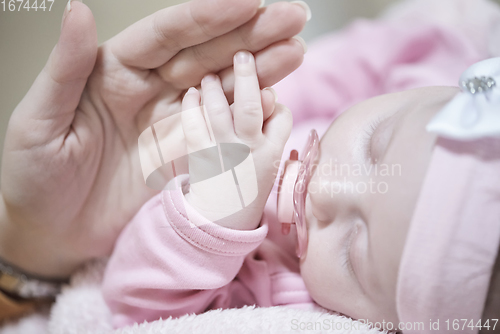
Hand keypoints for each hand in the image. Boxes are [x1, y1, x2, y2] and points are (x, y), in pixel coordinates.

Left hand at [0, 0, 307, 276]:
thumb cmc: (36, 179)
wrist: (54, 234)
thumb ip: (65, 69)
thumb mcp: (40, 123)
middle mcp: (151, 89)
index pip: (169, 34)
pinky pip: (225, 128)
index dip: (209, 17)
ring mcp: (175, 122)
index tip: (249, 1)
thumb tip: (77, 9)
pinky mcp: (188, 154)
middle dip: (251, 34)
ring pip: (224, 87)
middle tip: (292, 17)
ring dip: (261, 68)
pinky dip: (252, 111)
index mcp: (115, 72)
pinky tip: (277, 93)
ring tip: (296, 49)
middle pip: (208, 54)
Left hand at [181, 51, 291, 229]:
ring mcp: (225, 154)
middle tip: (242, 54)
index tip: (266, 96)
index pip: (281, 116)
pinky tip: (191, 94)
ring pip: (221, 113)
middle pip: (250, 107)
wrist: (221, 224)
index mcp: (273, 153)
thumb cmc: (247, 190)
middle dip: (247, 76)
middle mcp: (251, 151)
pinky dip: (191, 108)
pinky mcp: (201, 158)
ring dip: (216, 89)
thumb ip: (270, 133)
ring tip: (211, 75)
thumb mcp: (269, 165)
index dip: (274, 102)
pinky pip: (194, 128)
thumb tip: (266, 95)